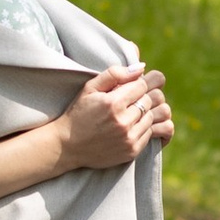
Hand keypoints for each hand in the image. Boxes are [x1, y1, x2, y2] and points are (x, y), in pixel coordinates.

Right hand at [55, 64, 172, 172]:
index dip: (136, 84)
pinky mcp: (132, 151)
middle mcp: (123, 121)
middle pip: (149, 100)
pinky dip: (143, 127)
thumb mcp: (90, 88)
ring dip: (143, 113)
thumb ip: (114, 74)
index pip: (142, 85)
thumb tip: (141, 68)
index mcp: (113, 103)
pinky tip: (129, 126)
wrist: (68, 146)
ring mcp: (128, 138)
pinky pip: (150, 134)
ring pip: (151, 117)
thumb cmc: (79, 113)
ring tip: (127, 113)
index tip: (127, 88)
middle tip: (127, 100)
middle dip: (141, 97)